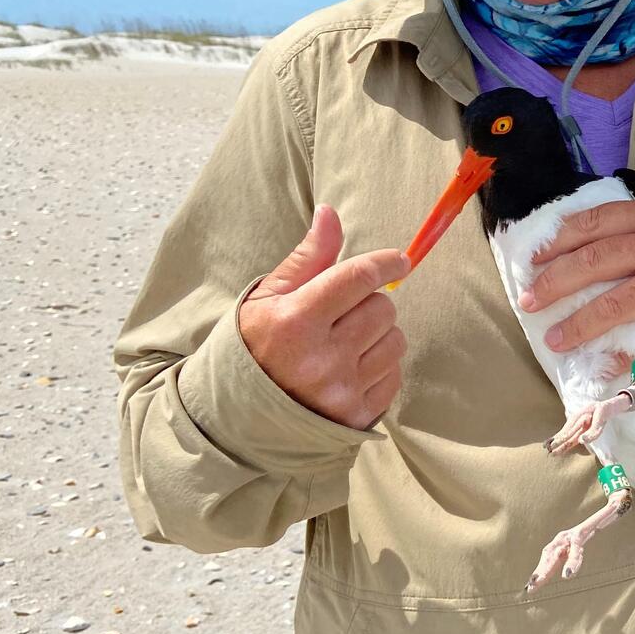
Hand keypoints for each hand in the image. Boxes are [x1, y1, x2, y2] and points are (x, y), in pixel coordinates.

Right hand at [238, 204, 410, 429]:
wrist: (235, 419)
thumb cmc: (252, 348)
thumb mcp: (266, 299)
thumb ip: (307, 258)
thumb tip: (330, 213)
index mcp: (295, 320)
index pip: (358, 278)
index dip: (385, 263)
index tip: (399, 259)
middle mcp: (321, 357)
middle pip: (383, 308)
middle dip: (369, 304)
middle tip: (342, 315)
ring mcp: (341, 390)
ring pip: (395, 341)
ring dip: (378, 336)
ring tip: (344, 345)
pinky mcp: (357, 417)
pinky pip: (394, 375)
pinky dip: (379, 368)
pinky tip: (349, 372)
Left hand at [520, 196, 634, 354]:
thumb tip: (586, 243)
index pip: (594, 224)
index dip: (558, 241)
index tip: (534, 258)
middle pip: (593, 263)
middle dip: (554, 283)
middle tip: (529, 300)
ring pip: (614, 305)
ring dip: (579, 325)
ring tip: (556, 339)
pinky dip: (625, 357)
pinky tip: (605, 366)